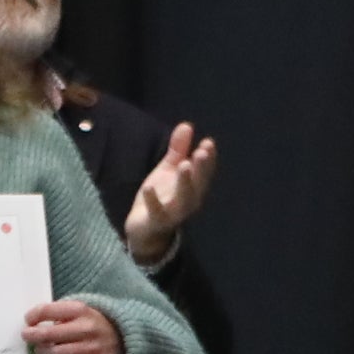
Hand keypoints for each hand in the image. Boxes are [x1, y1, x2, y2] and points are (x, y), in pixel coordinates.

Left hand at [23, 298, 124, 353]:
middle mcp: (87, 328)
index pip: (46, 310)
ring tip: (41, 351)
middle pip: (48, 334)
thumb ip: (58, 313)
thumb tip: (31, 323)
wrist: (126, 337)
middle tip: (27, 337)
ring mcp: (93, 347)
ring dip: (43, 353)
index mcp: (80, 309)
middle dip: (32, 336)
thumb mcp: (79, 310)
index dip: (32, 316)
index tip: (28, 321)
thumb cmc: (92, 323)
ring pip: (55, 353)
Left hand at [124, 124, 219, 262]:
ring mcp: (174, 212)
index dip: (208, 159)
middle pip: (198, 184)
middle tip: (201, 152)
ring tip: (183, 165)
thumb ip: (178, 149)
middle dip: (201, 168)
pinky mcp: (156, 220)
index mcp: (193, 187)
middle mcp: (189, 200)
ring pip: (184, 199)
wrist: (144, 228)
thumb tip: (186, 125)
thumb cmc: (161, 195)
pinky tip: (149, 187)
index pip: (204, 172)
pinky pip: (157, 212)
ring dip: (185, 182)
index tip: (209, 142)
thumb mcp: (168, 170)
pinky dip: (154, 201)